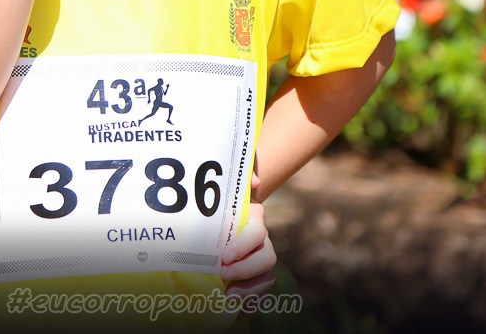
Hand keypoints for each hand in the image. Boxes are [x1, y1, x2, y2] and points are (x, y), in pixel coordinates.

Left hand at [219, 173, 276, 304]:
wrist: (218, 212)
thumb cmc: (220, 197)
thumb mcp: (228, 184)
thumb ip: (242, 175)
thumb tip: (255, 182)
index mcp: (255, 218)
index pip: (257, 232)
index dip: (243, 245)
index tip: (223, 256)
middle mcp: (263, 240)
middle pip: (266, 258)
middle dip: (245, 270)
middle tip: (222, 274)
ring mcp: (261, 259)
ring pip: (266, 278)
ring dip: (249, 289)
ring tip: (228, 296)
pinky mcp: (257, 278)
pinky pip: (263, 294)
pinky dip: (253, 303)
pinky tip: (240, 311)